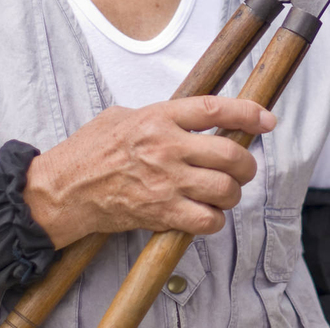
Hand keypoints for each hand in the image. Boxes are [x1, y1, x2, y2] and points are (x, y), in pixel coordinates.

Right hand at [22, 96, 275, 248]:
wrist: (62, 191)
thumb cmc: (88, 152)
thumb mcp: (122, 116)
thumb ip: (159, 114)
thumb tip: (191, 115)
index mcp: (158, 117)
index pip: (215, 109)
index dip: (248, 113)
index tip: (267, 119)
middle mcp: (166, 147)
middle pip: (230, 154)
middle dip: (246, 163)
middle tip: (243, 168)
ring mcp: (165, 182)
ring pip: (224, 189)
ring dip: (232, 193)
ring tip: (224, 193)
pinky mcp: (160, 213)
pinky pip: (206, 220)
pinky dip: (214, 220)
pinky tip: (205, 215)